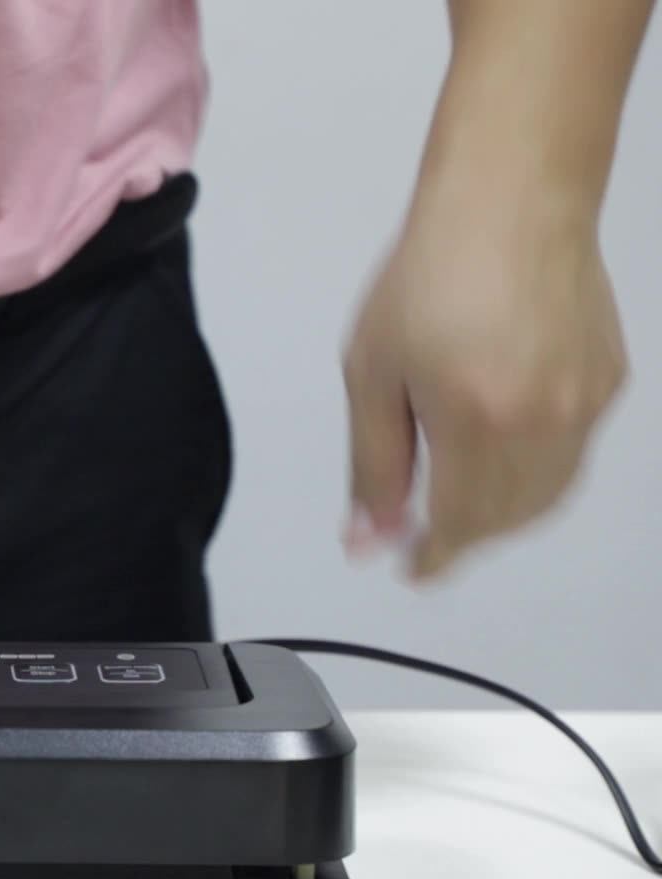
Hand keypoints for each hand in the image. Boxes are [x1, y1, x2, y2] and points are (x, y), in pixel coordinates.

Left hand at [341, 204, 627, 580]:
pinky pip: (572, 454)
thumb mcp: (372, 371)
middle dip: (464, 534)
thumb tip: (370, 537)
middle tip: (422, 524)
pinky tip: (500, 438)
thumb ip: (374, 464)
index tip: (412, 569)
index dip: (434, 557)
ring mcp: (586, 404)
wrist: (511, 205)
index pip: (461, 525)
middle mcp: (545, 422)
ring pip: (546, 495)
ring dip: (501, 511)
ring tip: (457, 487)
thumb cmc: (427, 276)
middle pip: (507, 519)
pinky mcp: (611, 382)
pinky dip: (535, 469)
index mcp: (477, 420)